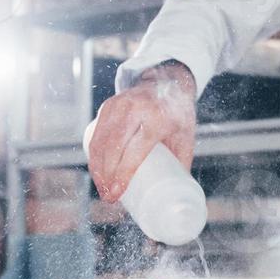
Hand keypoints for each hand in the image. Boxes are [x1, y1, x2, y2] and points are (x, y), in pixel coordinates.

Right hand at [87, 61, 196, 202]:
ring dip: (97, 169)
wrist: (167, 81)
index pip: (134, 150)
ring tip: (103, 189)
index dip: (123, 173)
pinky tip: (97, 171)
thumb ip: (180, 164)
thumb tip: (175, 194)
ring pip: (100, 142)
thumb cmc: (177, 114)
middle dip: (106, 176)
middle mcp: (135, 109)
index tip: (117, 193)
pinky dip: (94, 155)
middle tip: (109, 196)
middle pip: (112, 148)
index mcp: (157, 118)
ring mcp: (118, 105)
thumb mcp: (186, 137)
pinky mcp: (108, 106)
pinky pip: (96, 134)